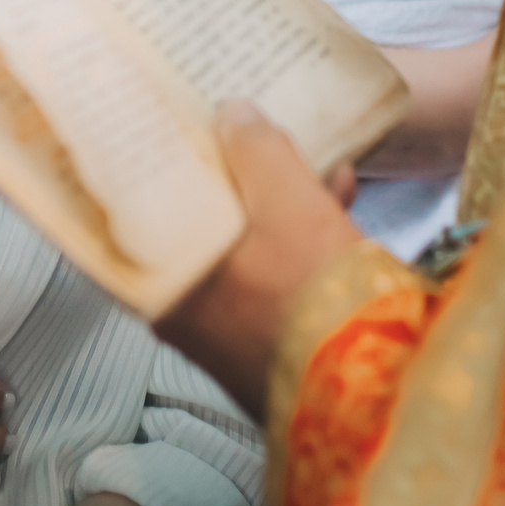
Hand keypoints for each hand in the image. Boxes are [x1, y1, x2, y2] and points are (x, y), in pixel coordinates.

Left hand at [155, 102, 366, 416]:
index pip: (134, 210)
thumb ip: (255, 149)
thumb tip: (232, 115)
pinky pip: (272, 277)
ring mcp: (225, 334)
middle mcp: (182, 313)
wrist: (370, 390)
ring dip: (277, 202)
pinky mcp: (269, 345)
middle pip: (197, 223)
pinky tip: (339, 202)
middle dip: (235, 176)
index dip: (152, 163)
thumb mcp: (287, 199)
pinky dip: (298, 241)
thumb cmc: (309, 294)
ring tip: (318, 164)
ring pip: (241, 248)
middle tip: (249, 135)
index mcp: (163, 280)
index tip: (164, 127)